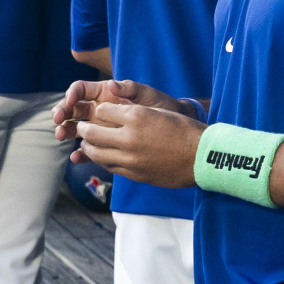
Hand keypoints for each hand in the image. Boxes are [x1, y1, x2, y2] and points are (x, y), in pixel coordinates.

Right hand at [53, 76, 194, 141]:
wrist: (176, 133)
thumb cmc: (163, 109)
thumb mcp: (150, 97)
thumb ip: (131, 89)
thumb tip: (111, 84)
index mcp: (106, 95)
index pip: (81, 91)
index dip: (71, 94)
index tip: (70, 102)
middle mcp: (99, 110)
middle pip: (72, 110)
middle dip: (62, 113)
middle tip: (58, 120)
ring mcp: (101, 129)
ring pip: (76, 129)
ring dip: (65, 132)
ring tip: (61, 136)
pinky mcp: (106, 146)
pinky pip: (89, 150)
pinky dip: (81, 154)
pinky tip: (76, 157)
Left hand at [68, 94, 205, 188]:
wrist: (202, 157)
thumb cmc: (184, 130)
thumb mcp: (159, 111)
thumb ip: (134, 111)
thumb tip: (113, 112)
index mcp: (136, 115)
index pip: (103, 110)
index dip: (99, 110)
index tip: (99, 111)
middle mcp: (129, 137)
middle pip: (92, 132)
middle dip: (84, 129)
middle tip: (81, 128)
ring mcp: (129, 158)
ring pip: (95, 153)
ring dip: (88, 147)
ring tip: (87, 144)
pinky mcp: (133, 173)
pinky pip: (109, 166)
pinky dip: (102, 160)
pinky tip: (103, 157)